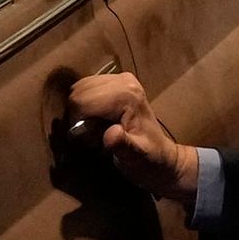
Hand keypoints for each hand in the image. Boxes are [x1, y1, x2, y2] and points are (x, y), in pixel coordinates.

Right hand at [55, 69, 198, 202]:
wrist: (162, 157)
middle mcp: (124, 81)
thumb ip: (123, 145)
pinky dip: (84, 103)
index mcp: (127, 96)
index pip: (81, 101)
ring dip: (79, 109)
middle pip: (78, 92)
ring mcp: (121, 78)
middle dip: (77, 115)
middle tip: (90, 135)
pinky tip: (95, 118)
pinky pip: (86, 87)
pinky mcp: (117, 80)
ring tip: (93, 127)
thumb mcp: (135, 158)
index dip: (76, 122)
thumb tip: (111, 134)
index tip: (88, 140)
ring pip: (79, 88)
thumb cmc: (148, 161)